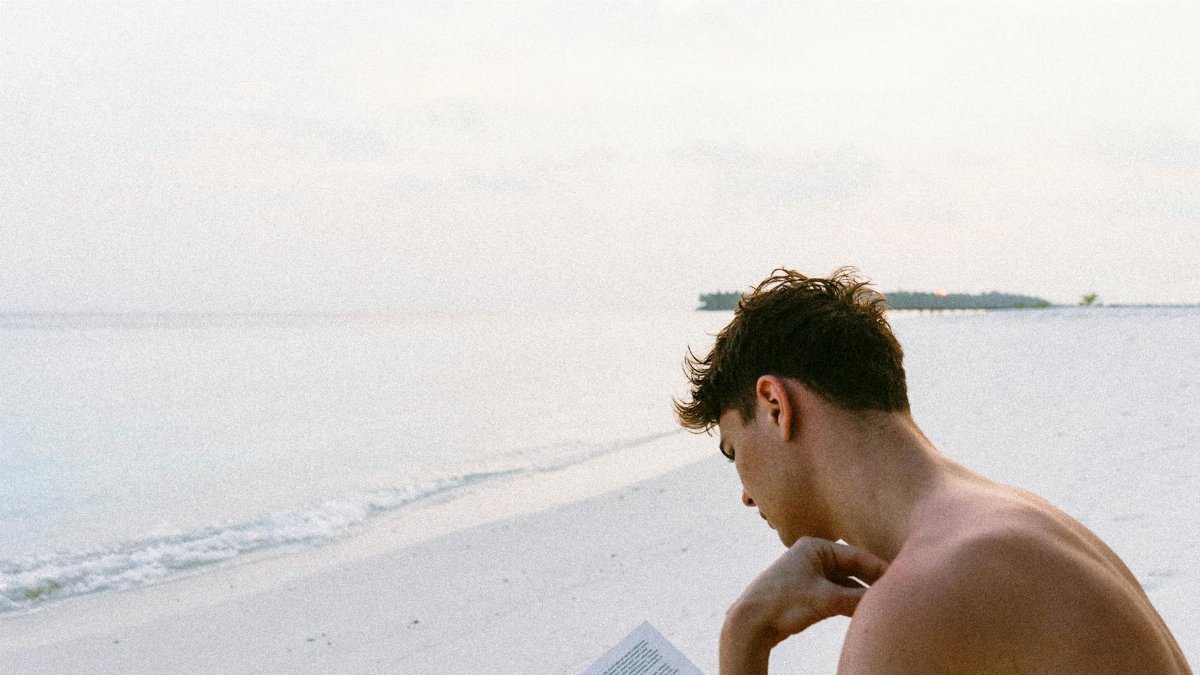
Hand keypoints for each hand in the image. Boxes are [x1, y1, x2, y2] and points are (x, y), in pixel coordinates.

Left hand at [720, 537, 888, 674]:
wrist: (750, 623)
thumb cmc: (783, 603)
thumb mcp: (826, 600)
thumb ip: (858, 599)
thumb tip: (887, 600)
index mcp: (815, 547)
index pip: (858, 556)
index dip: (881, 569)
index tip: (903, 581)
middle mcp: (813, 556)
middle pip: (853, 568)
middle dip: (873, 582)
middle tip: (897, 594)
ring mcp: (809, 573)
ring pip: (846, 583)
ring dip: (862, 594)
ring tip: (884, 605)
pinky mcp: (807, 591)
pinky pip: (837, 594)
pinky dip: (850, 602)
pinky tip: (863, 611)